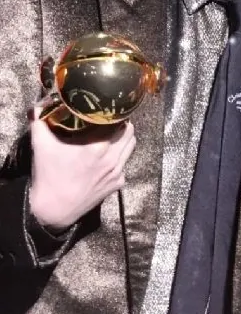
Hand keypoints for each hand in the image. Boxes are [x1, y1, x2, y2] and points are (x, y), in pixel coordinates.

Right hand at [29, 108, 135, 230]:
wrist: (53, 209)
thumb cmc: (48, 176)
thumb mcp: (40, 145)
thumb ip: (39, 120)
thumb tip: (37, 104)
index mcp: (97, 146)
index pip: (118, 120)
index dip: (112, 112)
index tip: (105, 108)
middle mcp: (112, 158)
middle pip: (129, 131)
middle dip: (121, 123)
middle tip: (108, 120)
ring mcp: (117, 173)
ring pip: (131, 147)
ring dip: (123, 138)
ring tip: (110, 135)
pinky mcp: (117, 184)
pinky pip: (125, 164)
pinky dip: (119, 157)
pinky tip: (105, 157)